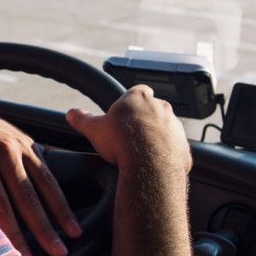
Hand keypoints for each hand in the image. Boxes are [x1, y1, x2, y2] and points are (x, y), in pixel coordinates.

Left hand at [0, 106, 80, 255]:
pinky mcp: (27, 142)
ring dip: (60, 210)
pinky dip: (57, 192)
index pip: (0, 206)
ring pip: (44, 183)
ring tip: (74, 233)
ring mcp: (18, 144)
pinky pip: (45, 170)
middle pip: (27, 197)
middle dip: (44, 228)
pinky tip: (66, 210)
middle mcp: (2, 151)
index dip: (14, 234)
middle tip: (59, 252)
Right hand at [66, 85, 190, 176]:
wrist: (148, 164)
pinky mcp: (183, 145)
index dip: (130, 102)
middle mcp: (161, 107)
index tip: (124, 113)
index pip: (137, 91)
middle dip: (144, 119)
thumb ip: (83, 119)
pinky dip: (167, 153)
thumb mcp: (95, 129)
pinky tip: (154, 163)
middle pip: (153, 109)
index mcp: (139, 97)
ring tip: (142, 152)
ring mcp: (175, 126)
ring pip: (166, 127)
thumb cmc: (122, 141)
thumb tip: (71, 114)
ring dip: (157, 136)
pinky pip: (175, 147)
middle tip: (130, 135)